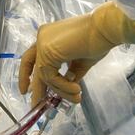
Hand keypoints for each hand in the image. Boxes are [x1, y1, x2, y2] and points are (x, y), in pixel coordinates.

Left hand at [19, 2, 134, 103]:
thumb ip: (71, 72)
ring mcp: (43, 43)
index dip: (27, 74)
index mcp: (49, 37)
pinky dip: (62, 86)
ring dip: (61, 90)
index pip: (33, 57)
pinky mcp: (47, 50)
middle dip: (34, 87)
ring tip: (77, 97)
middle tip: (36, 105)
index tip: (28, 90)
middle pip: (29, 65)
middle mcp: (42, 37)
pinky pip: (50, 76)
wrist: (106, 29)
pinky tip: (76, 89)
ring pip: (44, 75)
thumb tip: (68, 84)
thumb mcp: (81, 61)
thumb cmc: (98, 41)